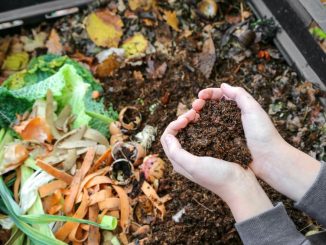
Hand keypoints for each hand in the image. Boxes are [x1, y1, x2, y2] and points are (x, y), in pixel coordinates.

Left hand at [160, 110, 272, 221]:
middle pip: (176, 134)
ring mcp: (198, 153)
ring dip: (191, 121)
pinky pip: (201, 134)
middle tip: (194, 112)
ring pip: (188, 132)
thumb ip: (177, 153)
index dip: (173, 125)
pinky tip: (208, 119)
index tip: (186, 119)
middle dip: (182, 120)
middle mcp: (186, 158)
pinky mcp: (210, 150)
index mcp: (179, 162)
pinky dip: (201, 124)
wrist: (240, 185)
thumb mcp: (194, 166)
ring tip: (199, 113)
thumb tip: (168, 136)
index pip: (167, 139)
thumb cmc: (217, 177)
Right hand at [193, 83, 320, 201]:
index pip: (220, 96)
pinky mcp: (222, 144)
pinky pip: (209, 135)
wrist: (268, 159)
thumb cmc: (263, 133)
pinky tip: (194, 130)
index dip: (209, 94)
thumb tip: (223, 85)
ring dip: (198, 116)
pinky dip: (200, 130)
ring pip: (208, 120)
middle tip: (194, 107)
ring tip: (191, 117)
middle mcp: (230, 118)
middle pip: (211, 107)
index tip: (200, 96)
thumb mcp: (253, 109)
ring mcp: (225, 131)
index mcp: (239, 108)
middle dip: (200, 104)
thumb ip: (239, 95)